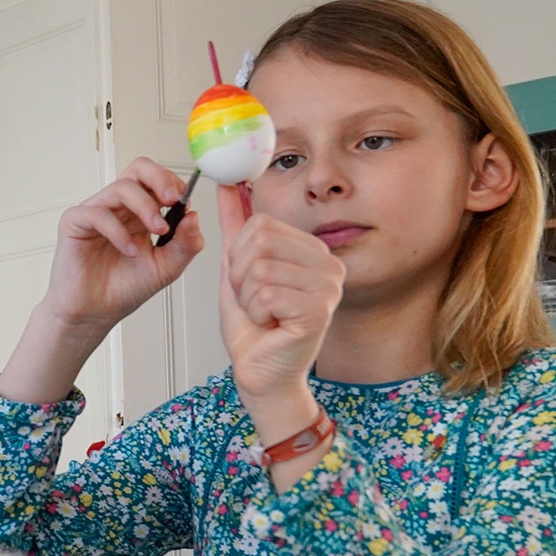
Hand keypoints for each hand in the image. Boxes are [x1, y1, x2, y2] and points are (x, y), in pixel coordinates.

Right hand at [0, 159, 205, 403]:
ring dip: (145, 207)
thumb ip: (185, 244)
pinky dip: (118, 231)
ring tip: (157, 232)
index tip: (185, 202)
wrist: (94, 314)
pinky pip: (97, 213)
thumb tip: (194, 216)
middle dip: (160, 178)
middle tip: (172, 199)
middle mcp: (119, 208)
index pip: (157, 179)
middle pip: (138, 168)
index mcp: (140, 213)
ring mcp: (96, 212)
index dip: (174, 184)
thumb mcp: (167, 267)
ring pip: (122, 187)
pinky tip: (128, 250)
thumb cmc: (123, 289)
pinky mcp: (75, 222)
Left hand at [216, 184, 343, 408]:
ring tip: (263, 314)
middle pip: (260, 241)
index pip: (261, 224)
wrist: (260, 371)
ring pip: (260, 268)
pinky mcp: (318, 311)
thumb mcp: (237, 268)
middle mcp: (329, 265)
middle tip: (255, 300)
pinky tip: (271, 325)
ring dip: (247, 297)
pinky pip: (265, 293)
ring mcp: (328, 288)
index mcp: (314, 251)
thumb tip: (226, 184)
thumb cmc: (253, 327)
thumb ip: (236, 226)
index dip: (240, 255)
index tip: (250, 282)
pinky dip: (255, 313)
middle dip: (240, 275)